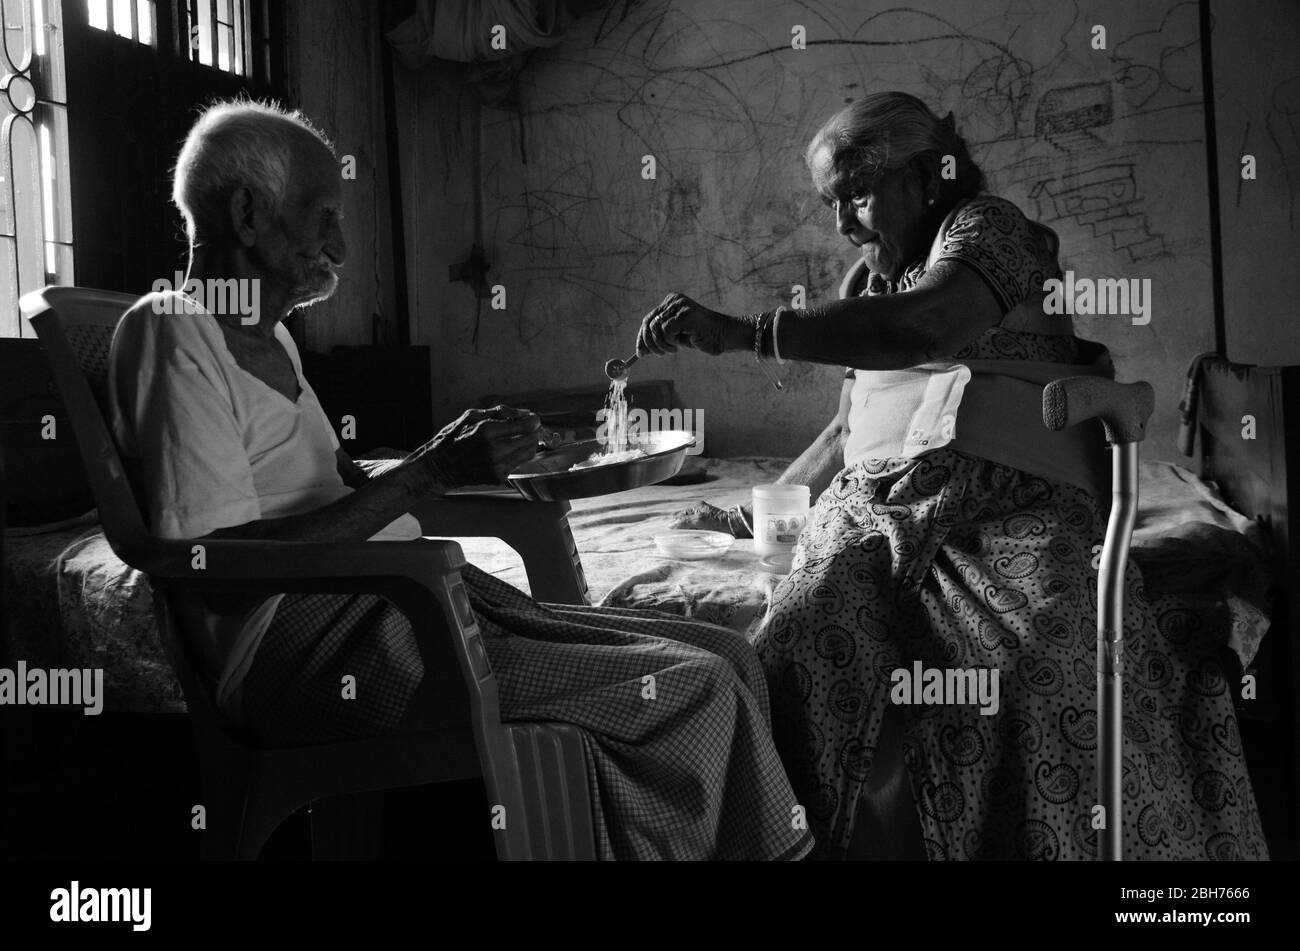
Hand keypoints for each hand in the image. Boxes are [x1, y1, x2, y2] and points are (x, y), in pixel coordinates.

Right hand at [406, 405, 540, 488]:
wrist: (440, 467)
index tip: (533, 418)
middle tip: (527, 427)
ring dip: (528, 443)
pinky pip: (518, 463)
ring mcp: (497, 467)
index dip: (533, 421)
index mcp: (487, 432)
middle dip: (532, 431)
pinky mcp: (498, 477)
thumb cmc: (453, 438)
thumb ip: (499, 412)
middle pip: (531, 440)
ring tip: (517, 438)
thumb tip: (522, 413)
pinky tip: (505, 450)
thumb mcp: (470, 416)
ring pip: (528, 453)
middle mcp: (495, 451)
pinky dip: (517, 455)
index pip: (525, 427)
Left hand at [636, 292, 748, 356]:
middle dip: (649, 343)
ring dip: (663, 344)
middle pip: (648, 323)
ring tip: (677, 347)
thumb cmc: (702, 337)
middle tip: (658, 355)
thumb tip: (640, 351)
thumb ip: (660, 338)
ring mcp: (679, 306)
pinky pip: (666, 332)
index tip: (640, 353)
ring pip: (656, 328)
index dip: (642, 337)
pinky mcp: (685, 315)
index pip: (648, 319)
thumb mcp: (677, 336)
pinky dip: (673, 341)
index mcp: (671, 302)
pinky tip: (686, 341)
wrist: (725, 335)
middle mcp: (674, 300)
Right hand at [669, 500, 752, 538]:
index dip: (675, 523)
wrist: (734, 527)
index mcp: (696, 507)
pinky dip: (694, 535)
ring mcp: (703, 518)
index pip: (679, 515)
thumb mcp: (699, 520)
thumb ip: (684, 522)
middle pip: (683, 521)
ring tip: (688, 539)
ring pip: (689, 526)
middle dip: (681, 528)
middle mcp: (699, 511)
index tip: (673, 533)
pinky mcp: (708, 526)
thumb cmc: (718, 522)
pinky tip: (695, 539)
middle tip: (680, 537)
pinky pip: (696, 530)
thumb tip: (671, 525)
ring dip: (688, 532)